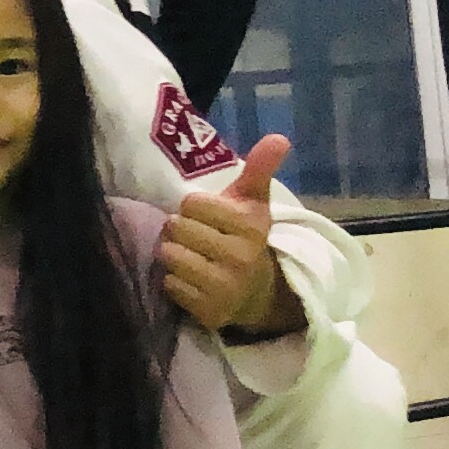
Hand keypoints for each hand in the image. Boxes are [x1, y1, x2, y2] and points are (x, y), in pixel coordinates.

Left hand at [158, 132, 299, 339]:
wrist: (258, 292)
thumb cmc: (245, 238)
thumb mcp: (254, 203)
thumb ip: (260, 169)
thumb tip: (280, 137)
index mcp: (250, 226)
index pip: (192, 203)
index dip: (194, 207)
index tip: (207, 216)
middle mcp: (239, 257)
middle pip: (176, 228)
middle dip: (179, 229)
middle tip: (195, 237)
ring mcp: (224, 287)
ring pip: (169, 255)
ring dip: (173, 254)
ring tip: (190, 256)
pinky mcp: (207, 310)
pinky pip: (168, 284)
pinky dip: (173, 281)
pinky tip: (191, 280)